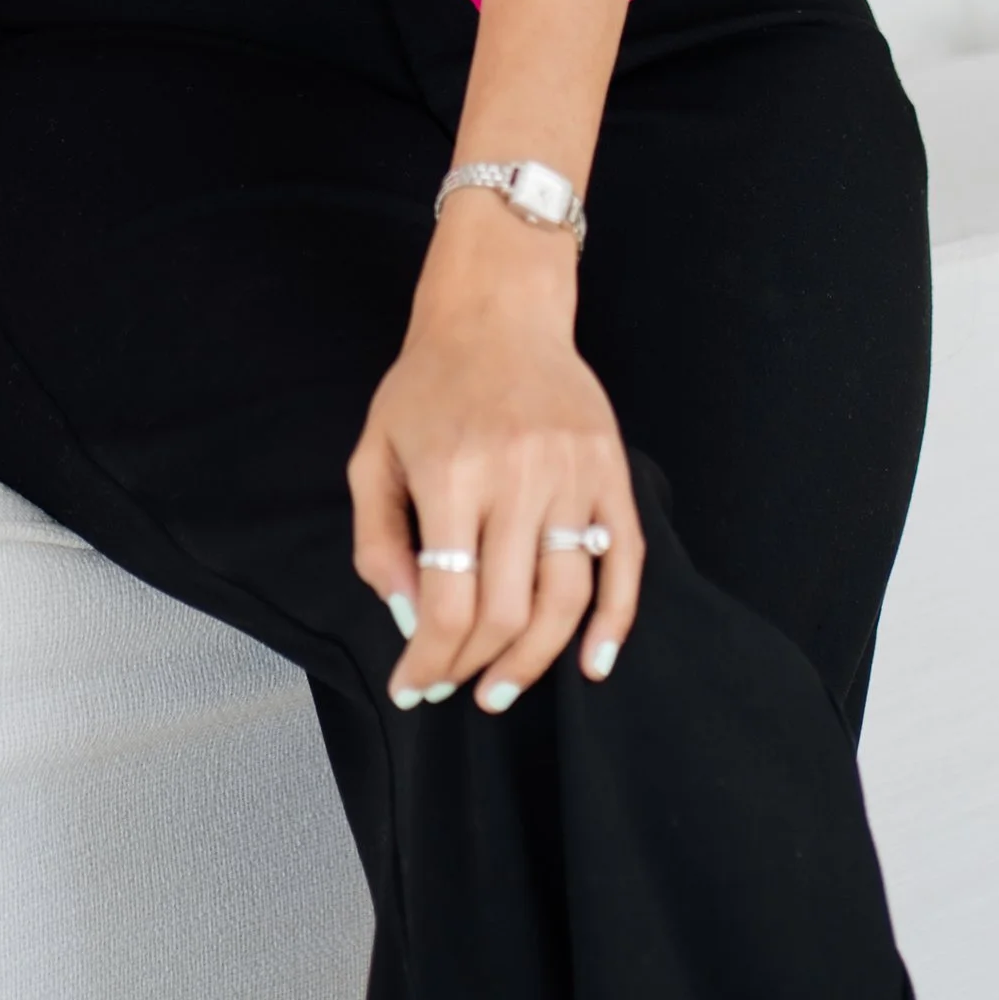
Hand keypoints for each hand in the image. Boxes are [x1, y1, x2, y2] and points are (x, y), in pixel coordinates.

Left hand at [348, 200, 643, 711]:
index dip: (430, 659)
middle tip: (456, 688)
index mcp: (451, 474)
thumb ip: (378, 537)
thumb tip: (407, 616)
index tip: (412, 685)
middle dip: (475, 666)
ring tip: (504, 689)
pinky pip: (624, 561)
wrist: (498, 310)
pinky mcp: (610, 470)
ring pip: (566, 598)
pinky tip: (592, 663)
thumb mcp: (374, 450)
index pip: (448, 602)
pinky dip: (615, 622)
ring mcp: (572, 474)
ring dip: (536, 660)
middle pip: (507, 610)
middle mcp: (517, 477)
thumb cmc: (428, 384)